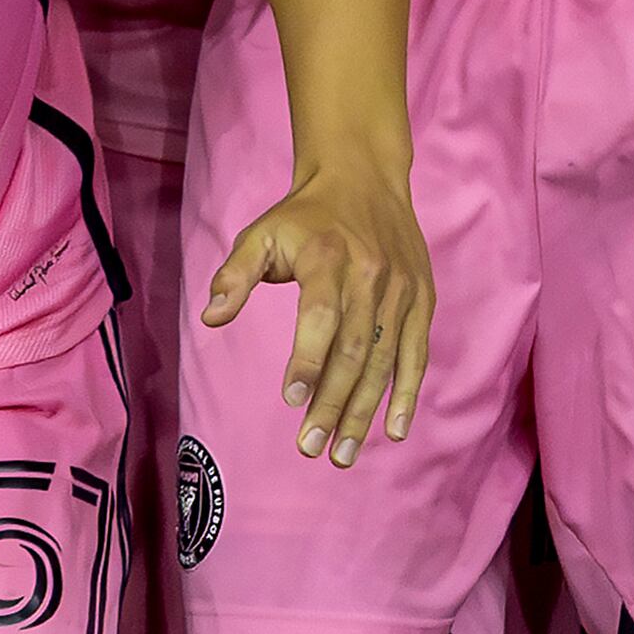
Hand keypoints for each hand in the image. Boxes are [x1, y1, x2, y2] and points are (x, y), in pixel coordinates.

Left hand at [208, 163, 436, 465]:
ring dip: (364, 412)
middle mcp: (372, 280)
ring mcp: (402, 295)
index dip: (308, 360)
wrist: (365, 178)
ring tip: (344, 454)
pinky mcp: (422, 304)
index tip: (293, 400)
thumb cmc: (305, 214)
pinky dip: (406, 396)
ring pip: (384, 363)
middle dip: (333, 405)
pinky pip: (415, 357)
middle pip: (354, 353)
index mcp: (331, 260)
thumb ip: (235, 274)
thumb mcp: (261, 232)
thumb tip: (211, 318)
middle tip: (312, 447)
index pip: (321, 318)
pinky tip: (394, 431)